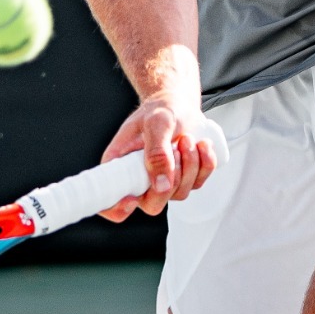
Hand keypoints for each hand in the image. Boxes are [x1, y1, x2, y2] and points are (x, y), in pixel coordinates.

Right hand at [97, 93, 217, 221]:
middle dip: (171, 178)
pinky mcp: (183, 180)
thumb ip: (157, 152)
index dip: (117, 209)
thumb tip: (161, 185)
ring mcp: (162, 183)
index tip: (132, 199)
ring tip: (186, 138)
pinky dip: (204, 164)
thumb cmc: (159, 110)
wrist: (177, 105)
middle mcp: (139, 180)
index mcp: (119, 167)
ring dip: (189, 164)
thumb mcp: (156, 123)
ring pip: (179, 193)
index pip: (109, 202)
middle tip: (175, 149)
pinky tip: (201, 145)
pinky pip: (198, 183)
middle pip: (152, 205)